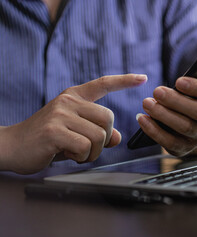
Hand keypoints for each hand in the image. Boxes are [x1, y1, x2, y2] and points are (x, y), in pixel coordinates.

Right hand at [0, 74, 146, 173]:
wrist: (12, 146)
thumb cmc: (46, 139)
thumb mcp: (75, 132)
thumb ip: (97, 132)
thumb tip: (118, 137)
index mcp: (74, 97)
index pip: (103, 84)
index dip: (124, 81)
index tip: (142, 78)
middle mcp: (69, 101)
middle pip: (108, 118)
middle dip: (104, 139)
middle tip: (88, 148)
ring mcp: (61, 114)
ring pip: (99, 135)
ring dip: (93, 152)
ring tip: (76, 153)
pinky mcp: (54, 130)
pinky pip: (85, 146)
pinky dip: (82, 157)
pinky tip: (68, 155)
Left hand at [137, 77, 196, 156]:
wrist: (193, 125)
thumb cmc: (194, 98)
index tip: (179, 81)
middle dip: (176, 102)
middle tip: (157, 91)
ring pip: (184, 127)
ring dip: (163, 115)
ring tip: (147, 103)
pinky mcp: (183, 148)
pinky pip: (169, 142)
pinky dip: (154, 131)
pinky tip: (142, 119)